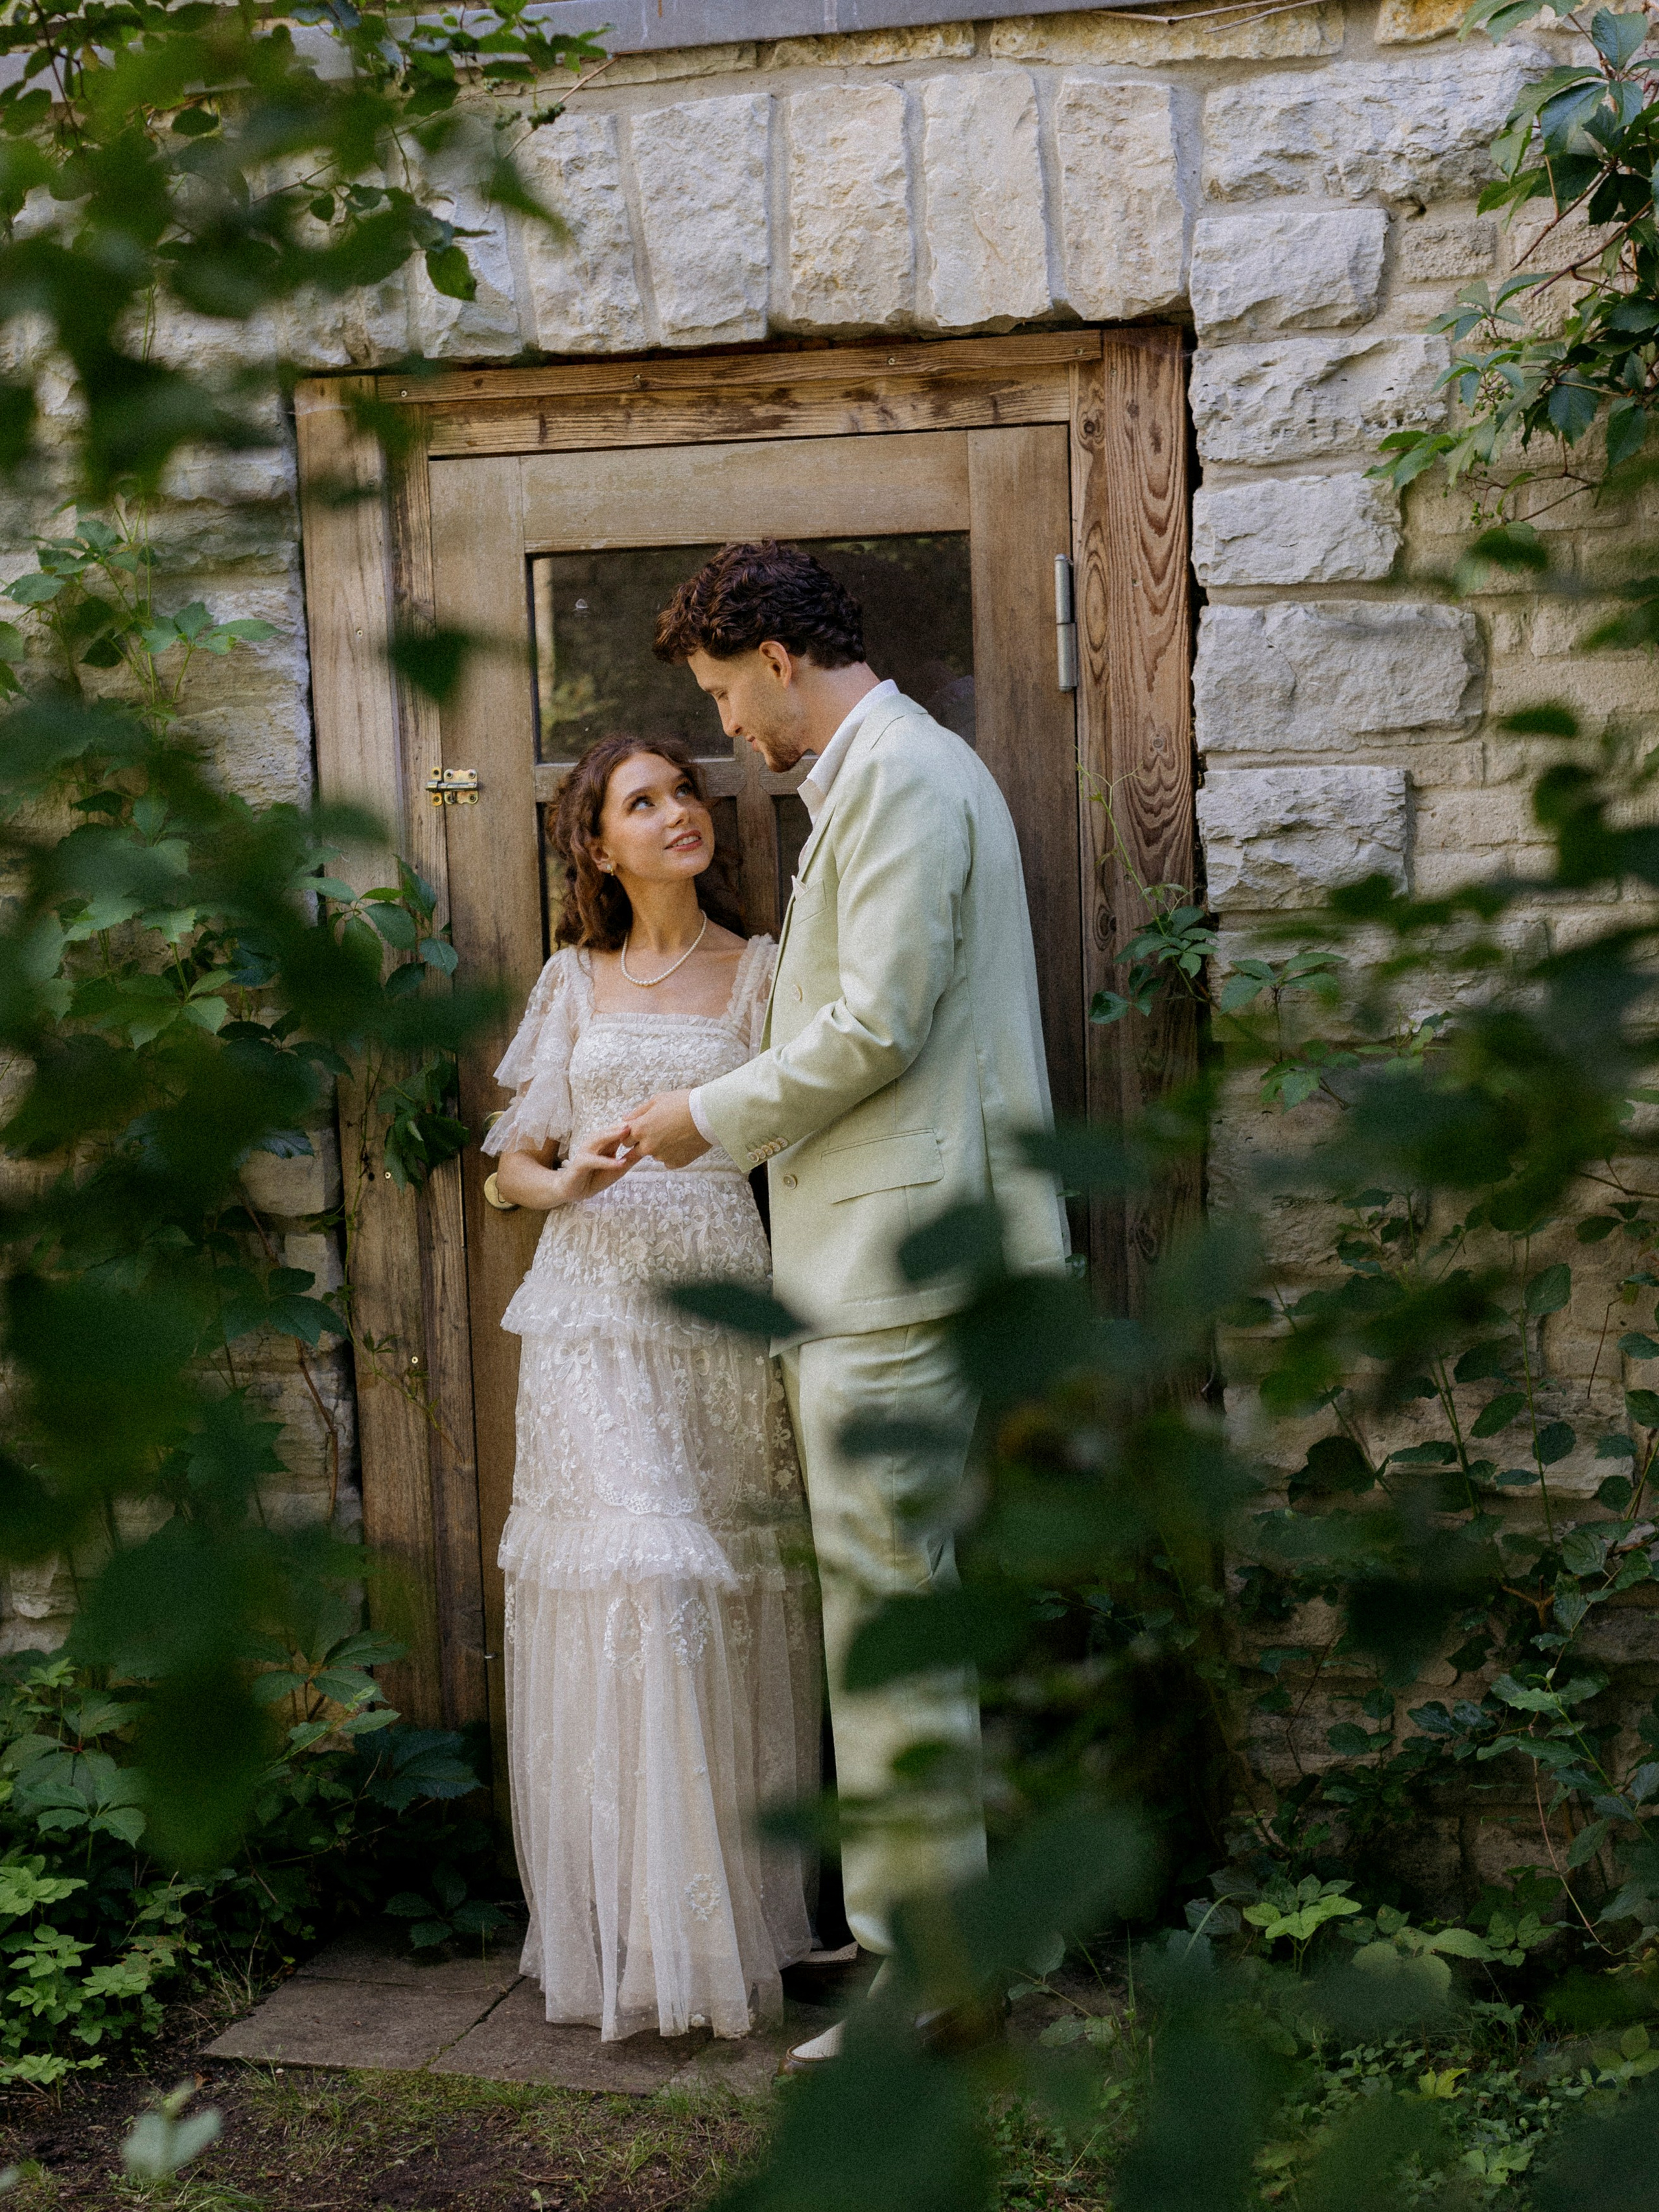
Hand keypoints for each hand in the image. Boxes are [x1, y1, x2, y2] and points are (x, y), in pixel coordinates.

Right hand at [493, 1126, 635, 1209]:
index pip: (619, 1130)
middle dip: (623, 1124)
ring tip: (627, 1132)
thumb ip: (630, 1159)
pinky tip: (619, 1163)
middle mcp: (595, 1144)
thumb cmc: (594, 1178)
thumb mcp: (617, 1170)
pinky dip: (606, 1162)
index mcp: (605, 1143)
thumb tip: (648, 1149)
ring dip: (613, 1135)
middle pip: (609, 1130)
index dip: (632, 1125)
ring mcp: (586, 1152)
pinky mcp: (580, 1163)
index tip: (648, 1120)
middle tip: (639, 1119)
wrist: (572, 1190)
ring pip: (599, 1139)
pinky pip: (593, 1160)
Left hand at [623, 1090, 709, 1168]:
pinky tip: (683, 1142)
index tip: (643, 1129)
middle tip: (661, 1131)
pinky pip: (669, 1161)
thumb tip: (626, 1119)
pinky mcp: (676, 1163)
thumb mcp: (658, 1100)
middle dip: (644, 1142)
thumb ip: (639, 1112)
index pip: (625, 1138)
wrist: (708, 1115)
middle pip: (638, 1150)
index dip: (633, 1133)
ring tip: (676, 1133)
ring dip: (660, 1147)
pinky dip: (673, 1154)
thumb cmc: (683, 1103)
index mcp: (641, 1129)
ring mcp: (662, 1156)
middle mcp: (648, 1146)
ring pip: (655, 1154)